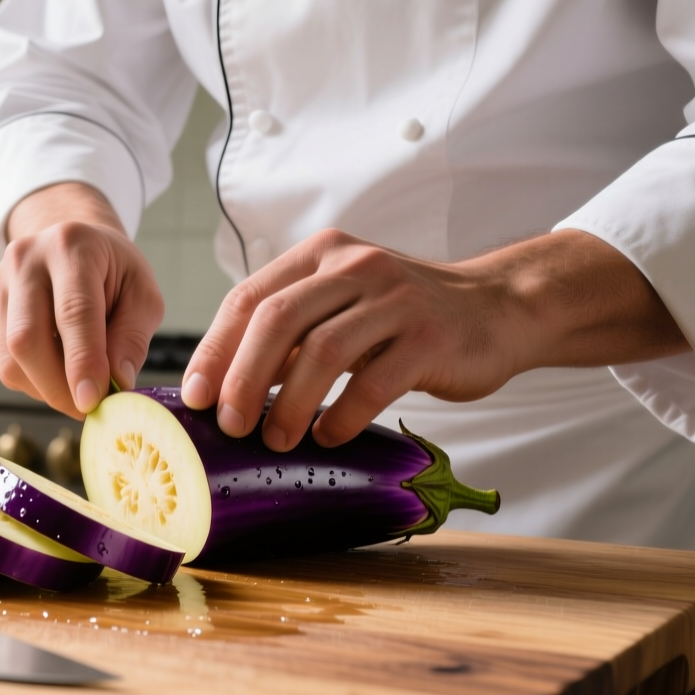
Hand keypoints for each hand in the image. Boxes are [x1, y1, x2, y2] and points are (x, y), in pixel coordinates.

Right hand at [0, 182, 164, 418]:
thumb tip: (116, 383)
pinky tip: (58, 372)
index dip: (82, 361)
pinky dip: (33, 382)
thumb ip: (132, 338)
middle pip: (27, 338)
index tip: (94, 401)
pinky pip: (4, 363)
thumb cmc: (113, 272)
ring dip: (47, 389)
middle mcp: (25, 259)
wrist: (73, 246)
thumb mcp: (142, 294)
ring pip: (11, 359)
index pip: (73, 311)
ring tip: (78, 389)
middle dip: (59, 387)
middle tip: (89, 409)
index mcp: (71, 246)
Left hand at [180, 228, 688, 450]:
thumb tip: (225, 386)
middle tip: (230, 426)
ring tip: (276, 440)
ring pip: (322, 351)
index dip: (214, 349)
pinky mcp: (430, 338)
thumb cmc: (406, 318)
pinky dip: (342, 415)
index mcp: (322, 254)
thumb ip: (291, 334)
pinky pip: (373, 382)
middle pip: (276, 320)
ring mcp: (395, 300)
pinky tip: (328, 438)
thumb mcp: (343, 307)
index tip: (195, 396)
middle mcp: (355, 266)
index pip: (249, 297)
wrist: (499, 308)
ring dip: (289, 404)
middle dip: (242, 378)